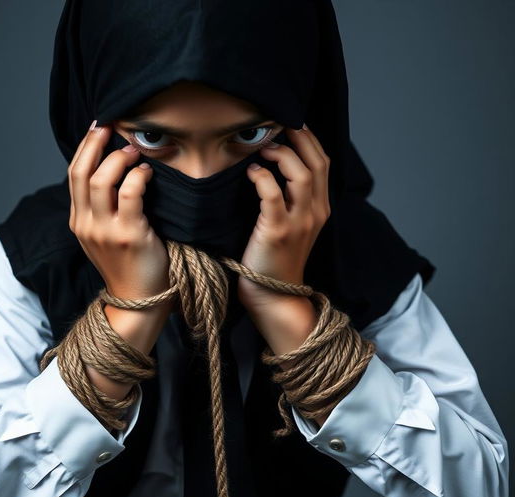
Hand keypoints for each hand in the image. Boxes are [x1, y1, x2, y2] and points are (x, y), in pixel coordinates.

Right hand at [68, 123, 173, 307]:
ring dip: (119, 158)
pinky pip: (130, 194)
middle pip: (82, 172)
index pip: (74, 176)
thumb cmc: (128, 265)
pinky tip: (147, 173)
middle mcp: (86, 225)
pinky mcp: (129, 235)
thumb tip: (112, 173)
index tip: (98, 128)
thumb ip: (101, 209)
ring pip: (102, 180)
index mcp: (79, 222)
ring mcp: (105, 231)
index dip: (84, 147)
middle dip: (95, 143)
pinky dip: (139, 177)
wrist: (138, 299)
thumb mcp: (103, 236)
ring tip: (134, 151)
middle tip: (113, 127)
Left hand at [237, 125, 330, 309]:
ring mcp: (299, 222)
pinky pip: (273, 195)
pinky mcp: (278, 231)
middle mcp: (316, 212)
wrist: (273, 295)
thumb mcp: (292, 225)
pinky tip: (252, 172)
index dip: (309, 139)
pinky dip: (263, 177)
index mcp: (321, 209)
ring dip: (283, 154)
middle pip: (318, 162)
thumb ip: (291, 198)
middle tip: (278, 123)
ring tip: (264, 147)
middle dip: (300, 137)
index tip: (291, 123)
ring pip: (303, 175)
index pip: (323, 163)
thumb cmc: (274, 258)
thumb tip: (275, 166)